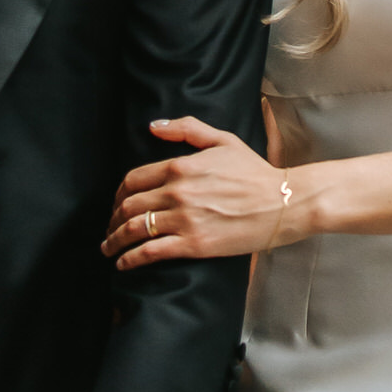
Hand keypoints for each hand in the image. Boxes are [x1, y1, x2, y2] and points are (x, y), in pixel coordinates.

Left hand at [101, 116, 299, 269]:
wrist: (283, 203)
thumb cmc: (255, 171)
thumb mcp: (222, 140)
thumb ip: (186, 129)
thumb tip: (153, 126)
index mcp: (180, 166)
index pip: (133, 179)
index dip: (118, 194)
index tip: (116, 204)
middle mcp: (177, 192)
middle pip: (128, 206)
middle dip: (112, 219)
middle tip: (110, 228)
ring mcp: (184, 220)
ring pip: (134, 230)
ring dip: (114, 240)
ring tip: (108, 248)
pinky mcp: (194, 245)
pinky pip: (151, 252)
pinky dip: (130, 259)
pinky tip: (123, 264)